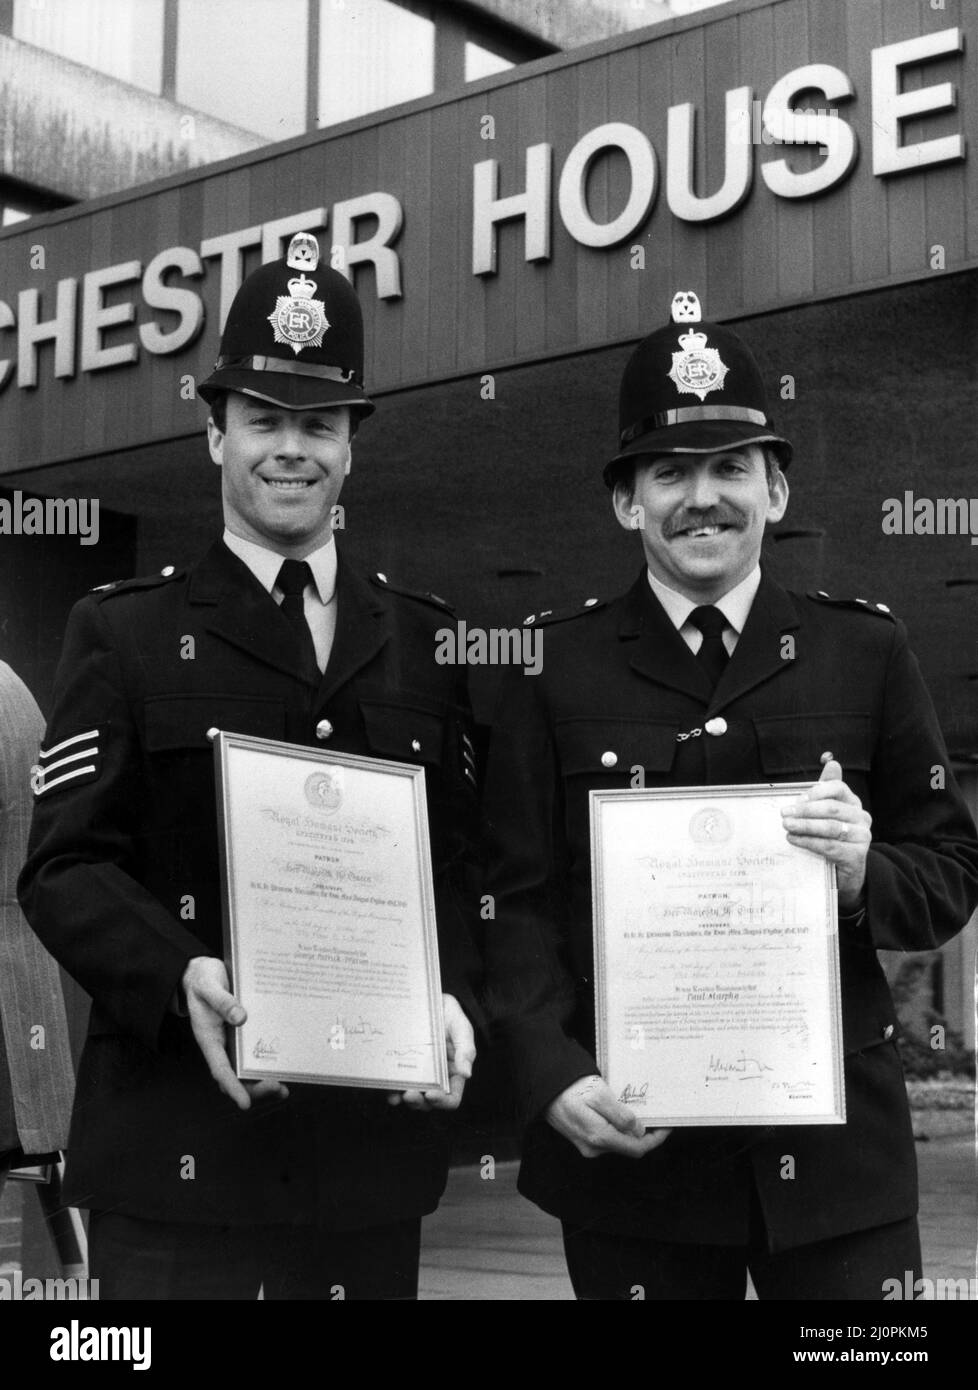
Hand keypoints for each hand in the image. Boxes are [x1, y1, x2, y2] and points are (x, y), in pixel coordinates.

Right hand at [182, 956, 288, 1110]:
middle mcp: (221, 1045)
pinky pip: (254, 1054)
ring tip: (283, 1089)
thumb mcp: (208, 986)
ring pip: (246, 1071)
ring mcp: (232, 1042)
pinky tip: (284, 1067)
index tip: (244, 1103)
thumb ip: (222, 1001)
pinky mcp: (243, 1033)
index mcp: (209, 1038)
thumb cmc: (202, 980)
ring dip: (263, 1082)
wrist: (200, 973)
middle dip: (255, 1089)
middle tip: (277, 1087)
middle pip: (235, 1077)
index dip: (233, 1088)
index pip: (220, 1070)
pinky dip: (267, 1063)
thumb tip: (241, 1018)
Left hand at [387, 993, 475, 1111]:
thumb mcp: (461, 1028)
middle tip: (410, 1094)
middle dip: (418, 1102)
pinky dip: (390, 1089)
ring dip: (403, 1099)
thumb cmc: (449, 1015)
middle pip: (428, 1102)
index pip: (451, 1098)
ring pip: (410, 1096)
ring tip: (397, 1094)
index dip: (443, 1101)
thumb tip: (467, 1073)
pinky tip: (387, 1086)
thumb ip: (466, 1049)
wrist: (429, 999)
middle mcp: (435, 1078)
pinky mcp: (401, 1066)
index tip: (432, 1095)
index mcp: (453, 1073)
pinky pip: (394, 1083)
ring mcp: (416, 1074)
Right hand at [545, 1075, 671, 1158]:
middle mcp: (593, 1147)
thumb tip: (639, 1131)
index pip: (637, 1148)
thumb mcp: (599, 1094)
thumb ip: (620, 1115)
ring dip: (630, 1129)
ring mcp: (585, 1144)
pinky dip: (618, 1126)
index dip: (655, 1139)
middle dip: (644, 1133)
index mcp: (599, 1137)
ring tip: (639, 1109)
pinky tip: (619, 1110)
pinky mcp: (580, 1137)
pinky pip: (606, 1136)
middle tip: (655, 1113)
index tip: (667, 1126)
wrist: (542, 1086)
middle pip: (628, 1146)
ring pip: (617, 1141)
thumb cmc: (570, 1086)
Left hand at [781, 756, 871, 909]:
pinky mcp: (857, 855)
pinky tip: (794, 840)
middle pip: (832, 808)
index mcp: (853, 803)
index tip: (797, 799)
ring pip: (831, 827)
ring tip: (786, 826)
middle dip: (805, 811)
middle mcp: (862, 817)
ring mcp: (862, 837)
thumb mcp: (827, 813)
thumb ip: (826, 789)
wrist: (845, 873)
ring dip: (805, 826)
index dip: (817, 792)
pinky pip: (830, 846)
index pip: (838, 788)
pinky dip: (809, 842)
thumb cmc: (832, 838)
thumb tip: (831, 761)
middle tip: (784, 814)